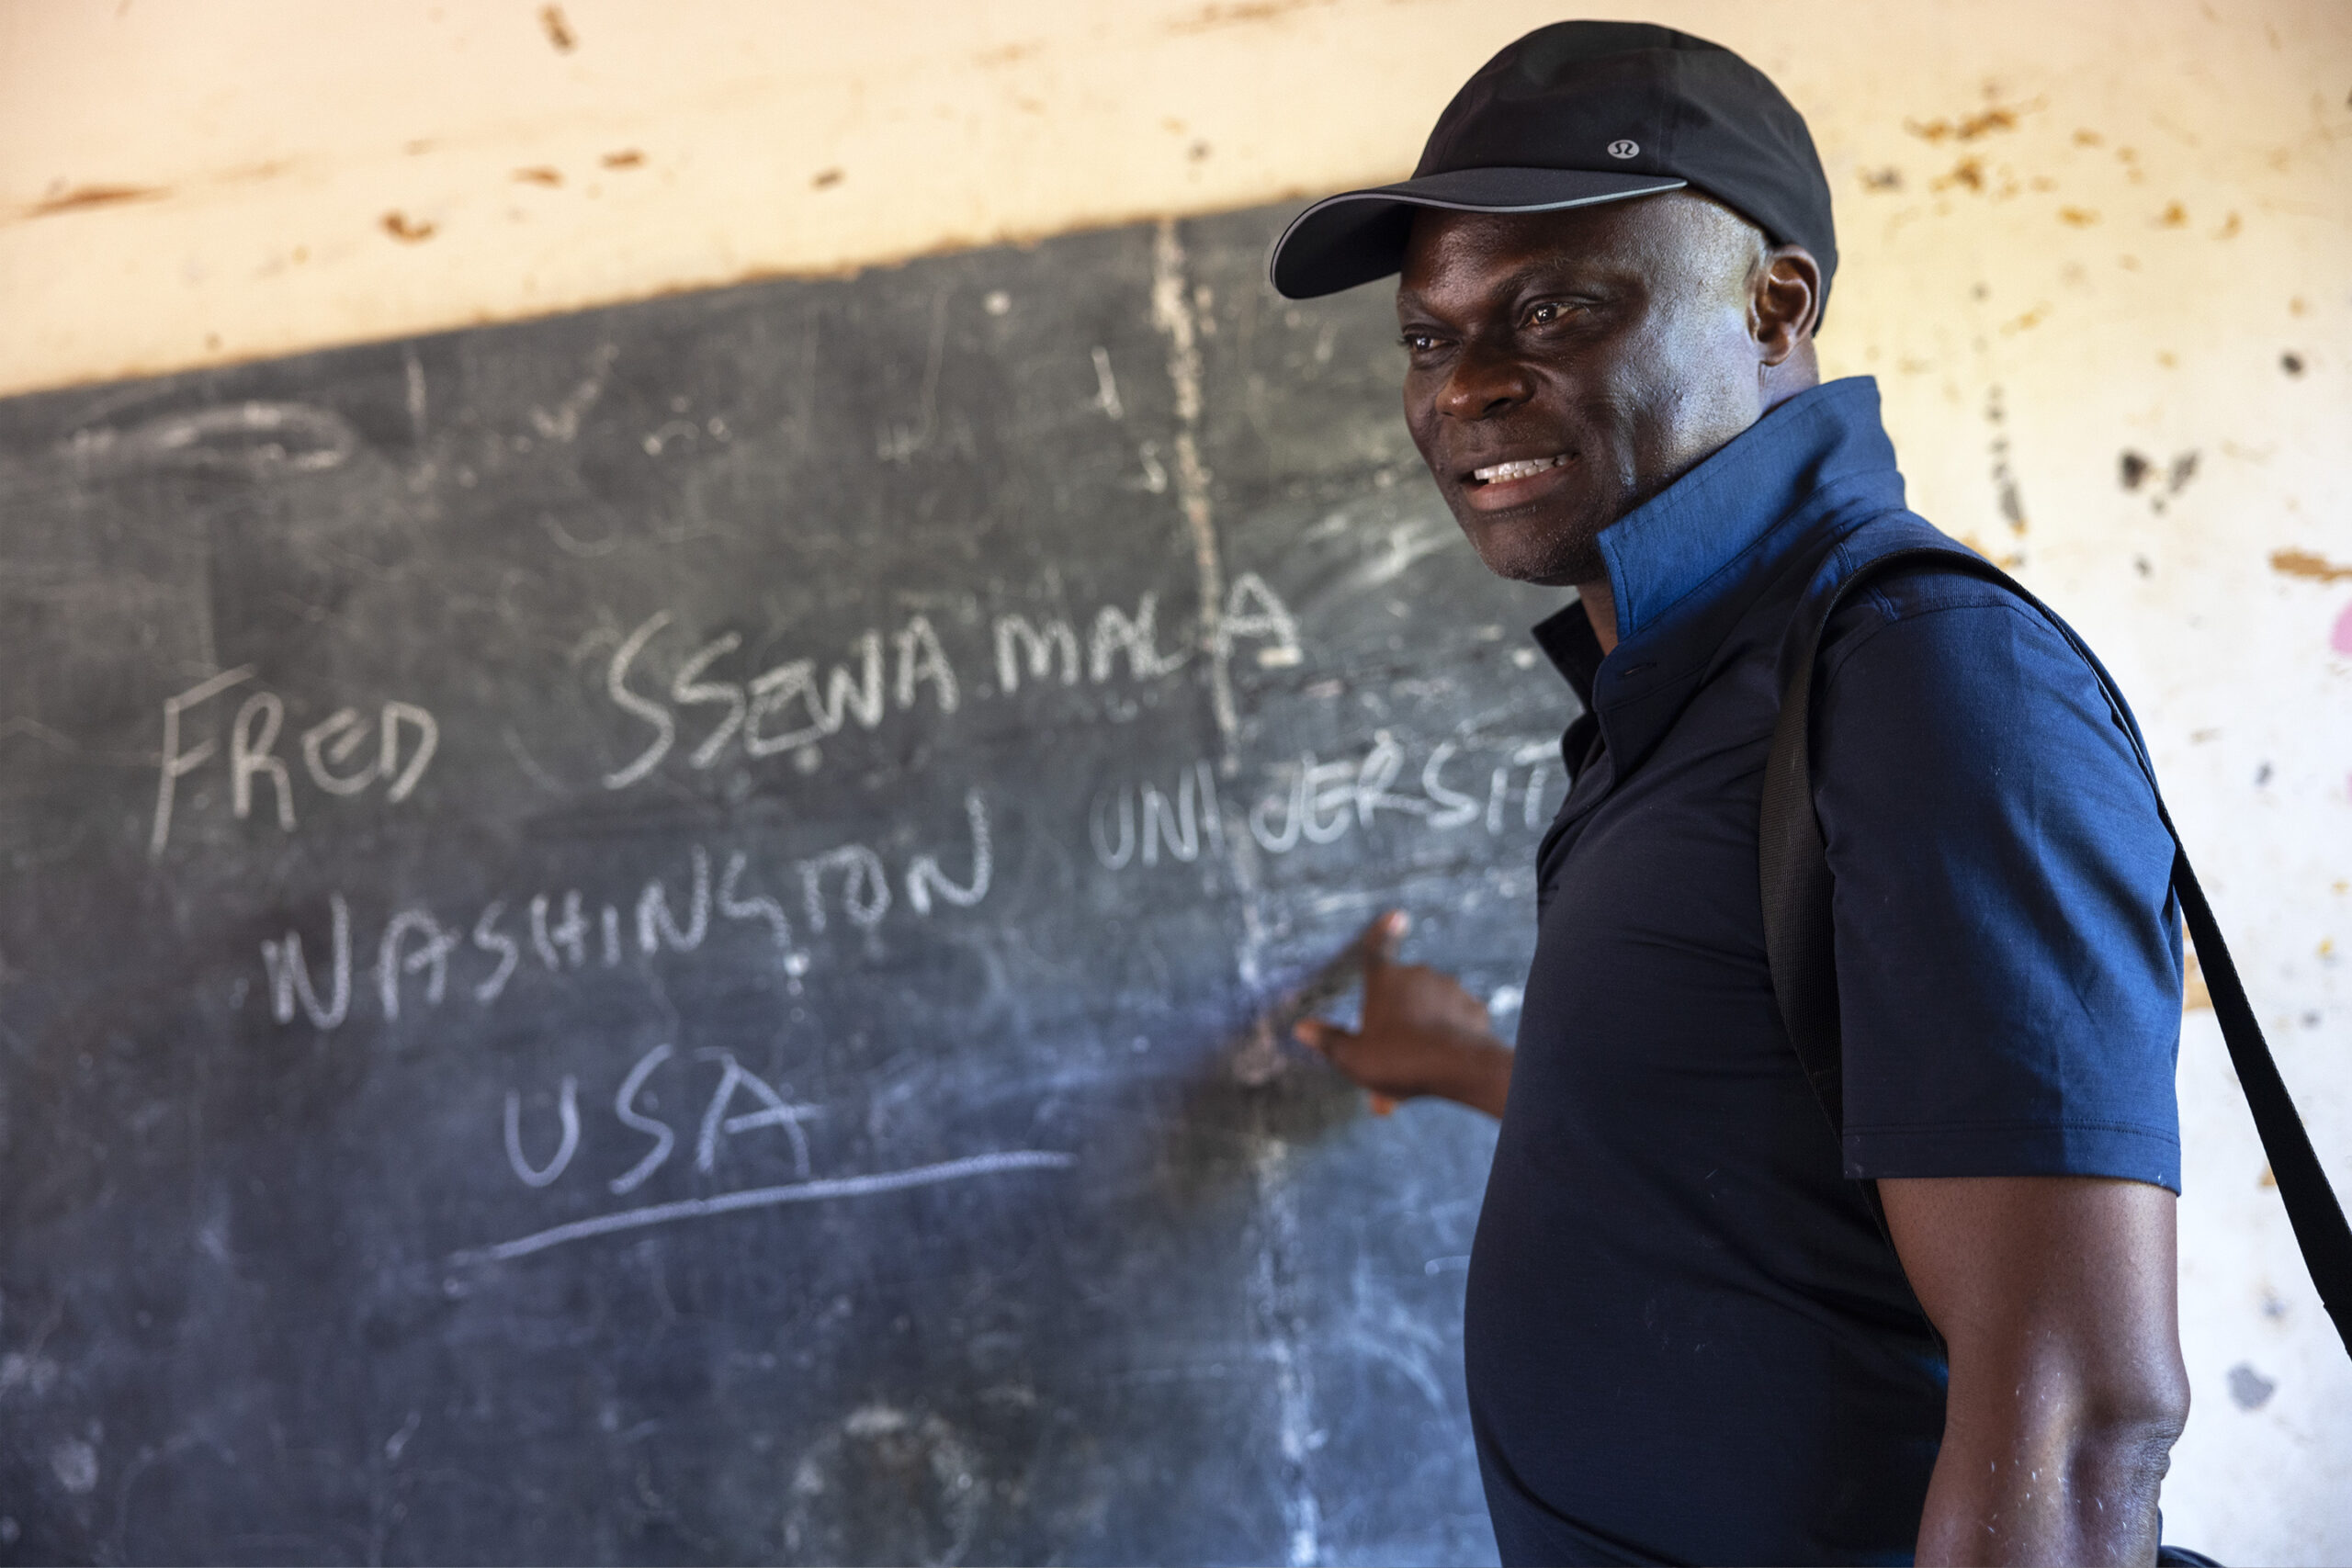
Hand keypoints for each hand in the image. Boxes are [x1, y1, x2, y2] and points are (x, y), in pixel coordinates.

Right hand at [1293, 911, 1513, 1119]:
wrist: (1457, 1068)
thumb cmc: (1398, 1059)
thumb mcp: (1352, 1057)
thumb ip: (1328, 1040)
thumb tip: (1302, 1029)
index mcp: (1384, 980)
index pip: (1377, 948)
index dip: (1383, 931)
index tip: (1396, 915)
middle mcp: (1417, 975)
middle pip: (1403, 993)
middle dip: (1397, 1021)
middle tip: (1390, 1058)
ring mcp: (1449, 989)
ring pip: (1431, 1009)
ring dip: (1423, 1032)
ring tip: (1414, 1070)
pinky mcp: (1473, 1008)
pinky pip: (1456, 1019)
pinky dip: (1449, 1035)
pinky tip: (1443, 1062)